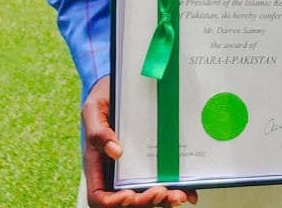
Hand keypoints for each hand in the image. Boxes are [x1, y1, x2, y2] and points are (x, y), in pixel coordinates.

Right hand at [81, 76, 196, 206]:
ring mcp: (134, 167)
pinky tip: (188, 191)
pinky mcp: (151, 160)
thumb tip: (115, 152)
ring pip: (146, 194)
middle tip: (160, 192)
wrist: (120, 85)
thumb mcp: (94, 108)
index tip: (128, 195)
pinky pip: (162, 181)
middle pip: (127, 200)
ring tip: (178, 194)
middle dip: (144, 201)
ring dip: (163, 200)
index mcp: (98, 163)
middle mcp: (116, 171)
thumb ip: (97, 131)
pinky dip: (175, 189)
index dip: (113, 202)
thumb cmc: (103, 97)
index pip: (99, 195)